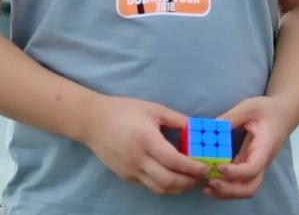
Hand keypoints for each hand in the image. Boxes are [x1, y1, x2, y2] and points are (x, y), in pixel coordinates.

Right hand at [79, 96, 209, 194]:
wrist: (92, 121)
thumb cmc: (124, 110)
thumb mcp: (154, 109)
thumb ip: (177, 120)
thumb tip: (198, 127)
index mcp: (147, 140)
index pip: (175, 161)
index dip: (193, 168)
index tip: (206, 168)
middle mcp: (138, 159)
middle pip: (169, 180)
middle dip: (189, 182)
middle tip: (202, 177)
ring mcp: (131, 170)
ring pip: (159, 188)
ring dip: (178, 188)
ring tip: (191, 181)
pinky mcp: (125, 176)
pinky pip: (148, 185)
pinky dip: (164, 186)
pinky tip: (173, 178)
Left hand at [204, 95, 298, 198]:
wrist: (284, 114)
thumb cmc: (268, 110)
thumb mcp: (249, 107)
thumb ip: (230, 118)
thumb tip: (209, 128)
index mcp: (264, 148)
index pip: (252, 168)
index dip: (235, 172)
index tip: (218, 166)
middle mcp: (262, 162)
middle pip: (250, 188)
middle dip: (229, 190)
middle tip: (210, 182)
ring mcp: (257, 167)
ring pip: (246, 189)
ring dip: (227, 192)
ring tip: (206, 187)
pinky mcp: (250, 167)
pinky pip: (241, 183)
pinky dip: (227, 187)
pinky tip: (211, 182)